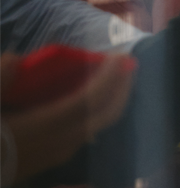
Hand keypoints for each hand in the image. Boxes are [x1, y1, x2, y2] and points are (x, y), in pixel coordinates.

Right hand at [0, 52, 134, 182]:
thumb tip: (16, 59)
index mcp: (42, 127)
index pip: (87, 101)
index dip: (107, 78)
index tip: (120, 56)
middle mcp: (59, 142)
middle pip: (103, 115)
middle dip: (121, 88)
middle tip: (128, 62)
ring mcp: (59, 153)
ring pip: (98, 125)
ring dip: (112, 99)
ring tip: (116, 75)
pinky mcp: (54, 158)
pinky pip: (87, 131)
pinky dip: (98, 111)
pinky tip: (93, 97)